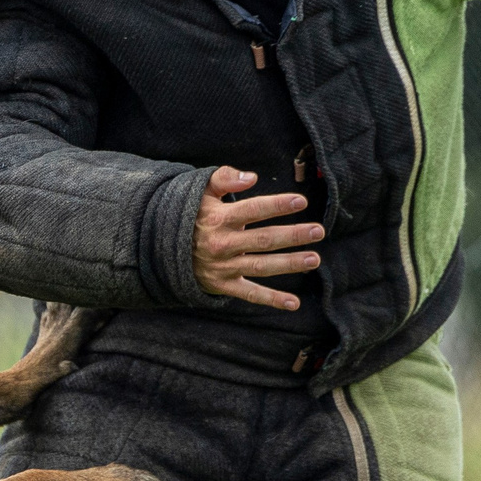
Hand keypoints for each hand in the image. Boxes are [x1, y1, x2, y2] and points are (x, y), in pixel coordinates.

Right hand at [193, 166, 322, 309]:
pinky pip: (250, 294)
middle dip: (292, 235)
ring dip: (289, 264)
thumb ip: (224, 178)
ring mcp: (224, 267)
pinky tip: (293, 303)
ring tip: (313, 258)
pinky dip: (272, 300)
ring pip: (261, 266)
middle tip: (318, 231)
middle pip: (263, 240)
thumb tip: (252, 177)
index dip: (277, 206)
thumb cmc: (191, 216)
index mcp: (219, 219)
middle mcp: (223, 244)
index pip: (253, 210)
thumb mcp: (200, 192)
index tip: (300, 202)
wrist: (163, 249)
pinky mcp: (224, 286)